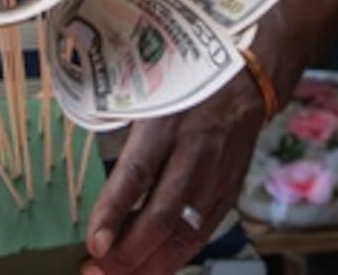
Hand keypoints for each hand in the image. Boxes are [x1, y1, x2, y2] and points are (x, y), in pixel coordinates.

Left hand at [82, 71, 263, 274]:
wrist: (243, 81)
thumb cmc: (185, 83)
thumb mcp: (150, 94)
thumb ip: (125, 129)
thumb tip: (95, 174)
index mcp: (166, 122)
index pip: (136, 174)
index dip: (113, 212)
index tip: (94, 242)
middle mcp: (193, 153)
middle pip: (160, 217)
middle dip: (127, 254)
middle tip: (96, 269)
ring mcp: (215, 178)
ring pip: (182, 236)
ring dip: (148, 265)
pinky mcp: (229, 194)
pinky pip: (201, 235)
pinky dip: (174, 258)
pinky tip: (152, 267)